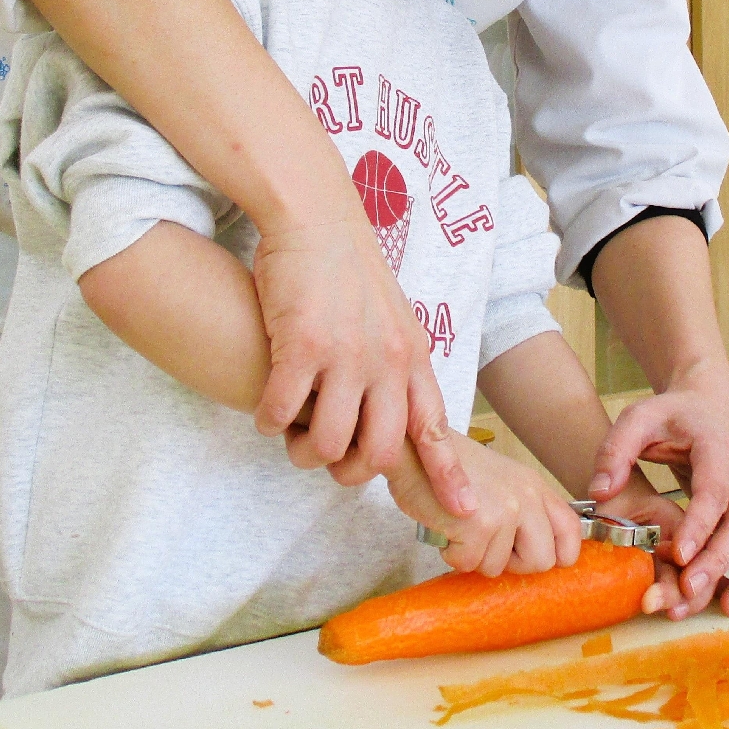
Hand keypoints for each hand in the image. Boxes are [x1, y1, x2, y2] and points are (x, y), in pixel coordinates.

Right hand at [253, 218, 473, 513]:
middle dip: (350, 472)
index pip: (435, 428)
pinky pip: (281, 412)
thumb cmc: (349, 269)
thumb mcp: (394, 317)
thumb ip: (399, 364)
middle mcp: (387, 361)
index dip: (448, 475)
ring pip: (328, 442)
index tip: (464, 511)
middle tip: (328, 460)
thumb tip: (396, 411)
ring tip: (290, 440)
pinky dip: (269, 423)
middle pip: (379, 453)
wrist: (316, 216)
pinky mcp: (302, 346)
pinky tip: (264, 414)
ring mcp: (346, 355)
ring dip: (304, 453)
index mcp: (413, 357)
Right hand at [388, 436, 583, 578]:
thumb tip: (539, 554)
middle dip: (512, 564)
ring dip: (474, 556)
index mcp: (534, 486)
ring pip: (498, 568)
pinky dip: (452, 554)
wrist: (412, 447)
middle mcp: (526, 497)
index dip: (558, 555)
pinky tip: (446, 528)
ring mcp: (505, 511)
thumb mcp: (499, 482)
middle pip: (542, 561)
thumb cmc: (449, 469)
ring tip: (460, 527)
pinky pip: (469, 564)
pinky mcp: (478, 525)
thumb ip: (523, 512)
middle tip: (487, 544)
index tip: (531, 556)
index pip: (571, 531)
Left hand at [587, 381, 728, 617]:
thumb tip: (600, 492)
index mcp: (715, 449)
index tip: (680, 554)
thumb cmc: (669, 416)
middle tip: (689, 588)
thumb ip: (616, 450)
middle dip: (718, 559)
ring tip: (724, 607)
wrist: (702, 410)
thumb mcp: (637, 418)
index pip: (714, 489)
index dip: (700, 523)